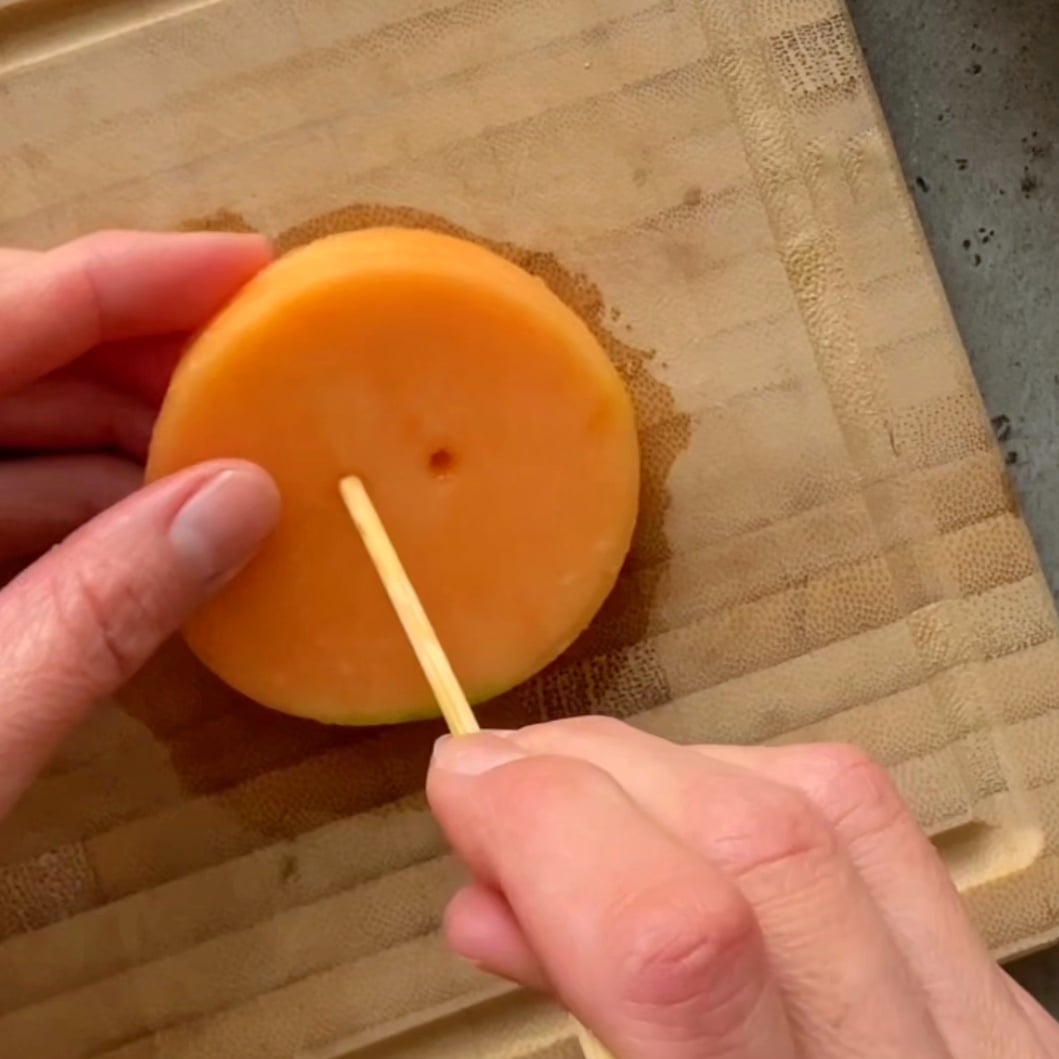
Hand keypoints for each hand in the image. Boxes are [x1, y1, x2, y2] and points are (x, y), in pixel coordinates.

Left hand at [0, 231, 279, 816]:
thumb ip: (99, 607)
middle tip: (263, 380)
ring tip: (233, 457)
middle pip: (3, 356)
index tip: (247, 267)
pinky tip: (158, 528)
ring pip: (1, 429)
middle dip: (141, 363)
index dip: (126, 277)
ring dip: (121, 440)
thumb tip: (241, 501)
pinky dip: (78, 507)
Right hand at [428, 718, 1058, 1057]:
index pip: (682, 950)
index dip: (552, 829)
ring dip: (658, 766)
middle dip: (590, 774)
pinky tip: (672, 808)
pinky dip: (742, 784)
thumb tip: (488, 896)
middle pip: (761, 849)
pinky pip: (871, 827)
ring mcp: (984, 1029)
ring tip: (564, 785)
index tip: (463, 784)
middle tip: (490, 771)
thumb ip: (578, 1012)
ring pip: (828, 808)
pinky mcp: (993, 988)